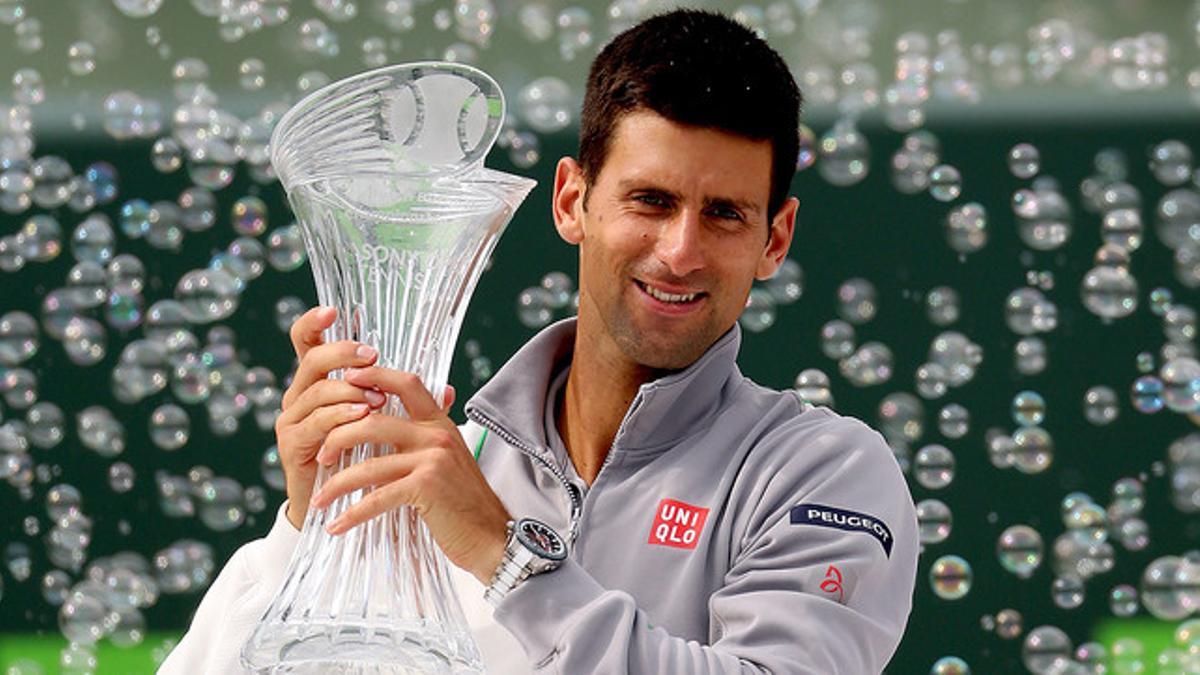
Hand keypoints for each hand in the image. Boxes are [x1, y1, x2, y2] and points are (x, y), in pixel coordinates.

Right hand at [275, 306, 392, 528]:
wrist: (338, 507)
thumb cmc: (363, 460)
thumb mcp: (390, 426)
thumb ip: (412, 406)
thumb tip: (450, 390)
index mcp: (319, 383)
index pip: (305, 343)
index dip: (313, 323)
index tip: (334, 310)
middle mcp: (299, 396)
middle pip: (312, 359)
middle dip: (343, 354)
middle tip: (372, 355)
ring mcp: (291, 419)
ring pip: (317, 390)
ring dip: (349, 390)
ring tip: (376, 397)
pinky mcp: (291, 444)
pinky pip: (315, 422)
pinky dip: (339, 416)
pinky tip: (361, 416)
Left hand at [310, 367, 509, 584]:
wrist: (493, 537)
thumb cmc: (465, 504)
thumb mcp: (448, 460)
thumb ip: (423, 440)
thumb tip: (389, 428)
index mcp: (440, 424)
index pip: (407, 384)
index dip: (374, 376)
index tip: (344, 379)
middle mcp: (436, 436)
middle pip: (373, 421)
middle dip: (338, 438)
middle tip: (321, 457)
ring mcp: (433, 460)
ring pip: (369, 464)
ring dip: (337, 483)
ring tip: (319, 498)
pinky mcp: (426, 487)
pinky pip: (377, 497)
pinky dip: (352, 514)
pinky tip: (336, 525)